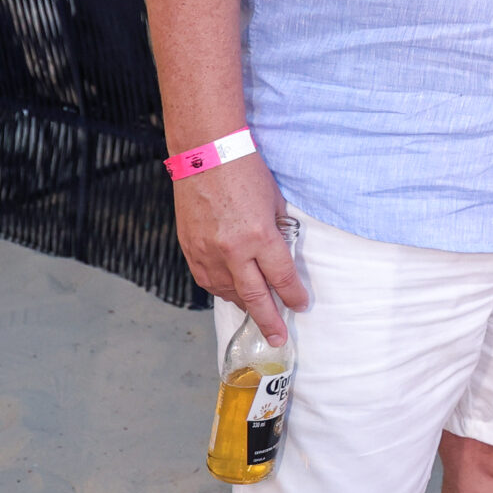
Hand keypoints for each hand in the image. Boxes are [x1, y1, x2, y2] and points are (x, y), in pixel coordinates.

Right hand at [173, 153, 306, 343]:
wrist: (205, 154)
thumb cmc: (245, 172)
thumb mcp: (274, 202)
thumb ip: (277, 232)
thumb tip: (281, 255)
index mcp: (259, 236)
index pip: (282, 276)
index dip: (293, 295)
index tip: (301, 305)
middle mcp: (233, 250)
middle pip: (255, 296)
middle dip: (269, 320)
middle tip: (278, 338)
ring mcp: (208, 251)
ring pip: (228, 291)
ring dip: (244, 305)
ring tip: (256, 315)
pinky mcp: (190, 248)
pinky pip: (207, 280)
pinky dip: (221, 290)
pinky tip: (231, 294)